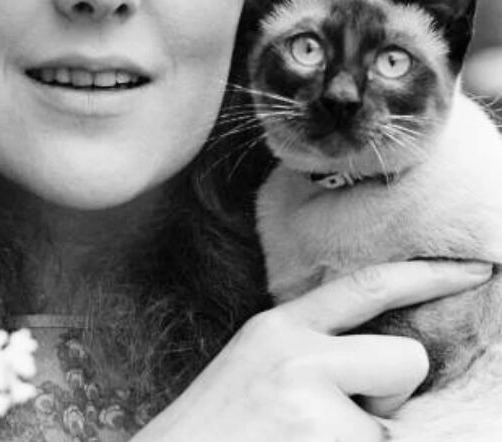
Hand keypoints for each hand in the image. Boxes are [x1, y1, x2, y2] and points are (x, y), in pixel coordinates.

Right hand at [134, 259, 492, 441]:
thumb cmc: (217, 429)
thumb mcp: (257, 365)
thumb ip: (311, 349)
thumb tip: (382, 359)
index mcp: (278, 327)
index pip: (367, 286)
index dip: (427, 275)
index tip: (476, 269)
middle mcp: (297, 356)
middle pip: (405, 359)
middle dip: (392, 393)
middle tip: (335, 422)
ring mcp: (314, 408)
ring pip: (394, 426)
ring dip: (365, 440)